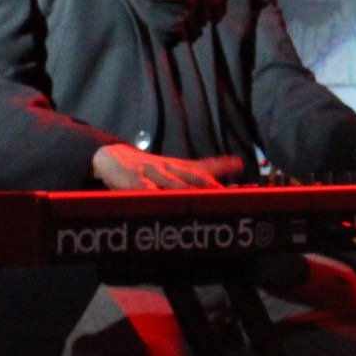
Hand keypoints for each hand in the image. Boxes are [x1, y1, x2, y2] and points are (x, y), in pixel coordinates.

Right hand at [91, 145, 244, 189]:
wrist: (114, 156)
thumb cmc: (154, 167)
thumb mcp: (183, 165)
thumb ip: (211, 166)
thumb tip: (240, 162)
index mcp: (182, 167)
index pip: (205, 169)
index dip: (221, 171)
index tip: (239, 173)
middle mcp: (169, 169)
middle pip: (191, 178)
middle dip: (207, 187)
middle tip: (223, 195)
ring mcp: (151, 174)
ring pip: (170, 183)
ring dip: (183, 191)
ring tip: (197, 199)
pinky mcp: (133, 182)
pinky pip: (143, 189)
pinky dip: (151, 193)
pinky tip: (157, 198)